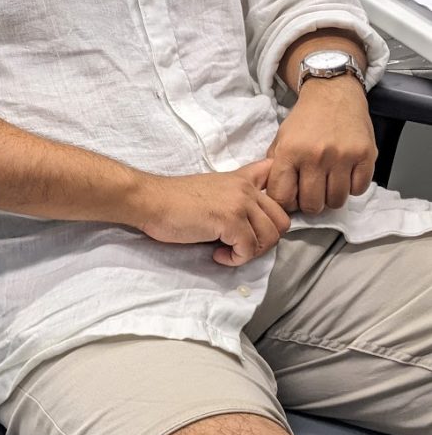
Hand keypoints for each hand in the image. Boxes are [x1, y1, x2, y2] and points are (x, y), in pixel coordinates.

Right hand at [136, 159, 290, 266]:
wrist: (153, 201)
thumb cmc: (176, 200)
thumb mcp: (212, 188)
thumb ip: (234, 194)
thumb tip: (252, 218)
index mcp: (241, 178)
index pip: (275, 176)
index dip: (277, 201)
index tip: (258, 219)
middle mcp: (245, 188)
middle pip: (282, 220)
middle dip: (266, 239)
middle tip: (242, 245)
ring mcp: (239, 203)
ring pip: (269, 237)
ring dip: (250, 252)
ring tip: (228, 250)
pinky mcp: (230, 221)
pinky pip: (248, 249)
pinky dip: (234, 259)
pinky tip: (217, 254)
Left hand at [266, 76, 376, 214]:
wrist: (333, 93)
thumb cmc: (306, 119)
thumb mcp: (281, 138)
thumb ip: (275, 166)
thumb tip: (272, 196)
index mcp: (290, 151)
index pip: (283, 197)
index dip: (286, 203)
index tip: (292, 197)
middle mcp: (316, 156)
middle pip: (312, 205)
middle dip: (311, 203)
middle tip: (313, 190)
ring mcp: (343, 157)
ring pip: (336, 201)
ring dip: (332, 196)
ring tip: (329, 181)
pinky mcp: (365, 156)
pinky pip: (358, 190)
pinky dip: (352, 187)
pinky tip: (345, 173)